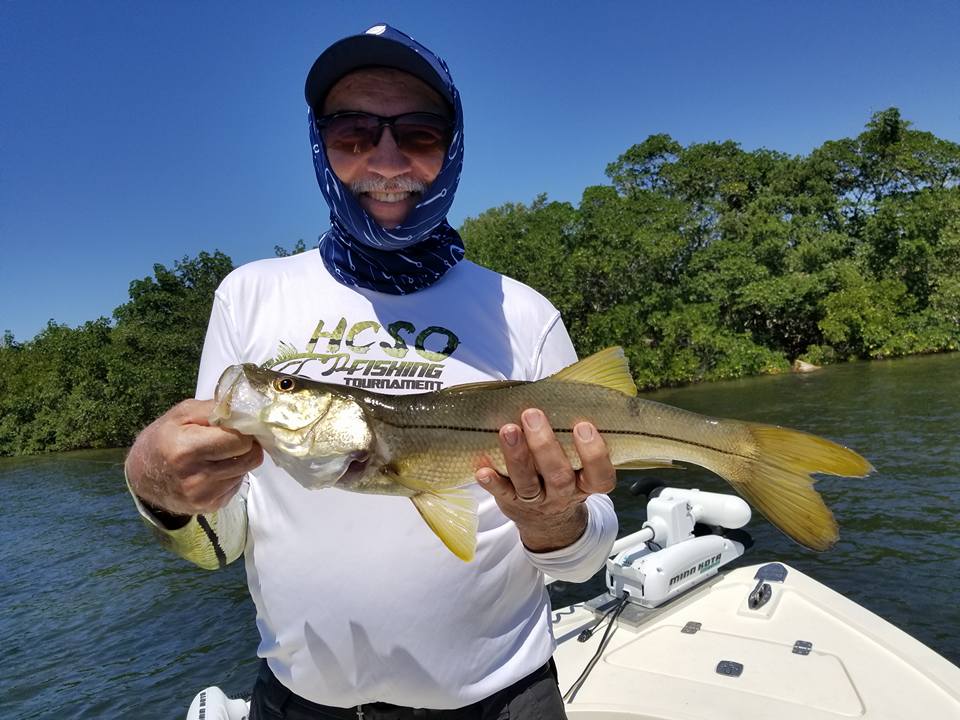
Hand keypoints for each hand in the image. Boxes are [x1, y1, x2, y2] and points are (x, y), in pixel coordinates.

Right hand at [125, 399, 262, 516]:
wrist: (141, 477)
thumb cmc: (162, 438)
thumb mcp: (182, 413)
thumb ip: (215, 409)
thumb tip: (246, 411)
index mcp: (187, 450)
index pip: (241, 440)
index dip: (244, 429)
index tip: (238, 424)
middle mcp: (197, 478)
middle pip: (250, 457)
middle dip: (247, 444)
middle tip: (232, 437)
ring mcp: (204, 496)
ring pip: (246, 471)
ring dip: (238, 459)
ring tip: (218, 454)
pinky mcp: (210, 507)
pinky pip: (237, 485)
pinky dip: (231, 474)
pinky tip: (213, 469)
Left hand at [475, 408, 615, 552]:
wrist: (547, 522)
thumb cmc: (562, 476)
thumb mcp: (577, 465)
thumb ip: (570, 438)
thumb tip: (554, 392)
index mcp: (585, 483)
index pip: (600, 476)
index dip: (595, 453)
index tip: (584, 426)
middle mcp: (563, 495)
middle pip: (559, 476)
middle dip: (545, 445)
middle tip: (532, 414)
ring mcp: (537, 501)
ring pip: (528, 484)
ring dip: (517, 456)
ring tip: (508, 430)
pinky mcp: (511, 503)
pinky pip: (502, 494)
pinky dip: (492, 482)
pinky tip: (483, 469)